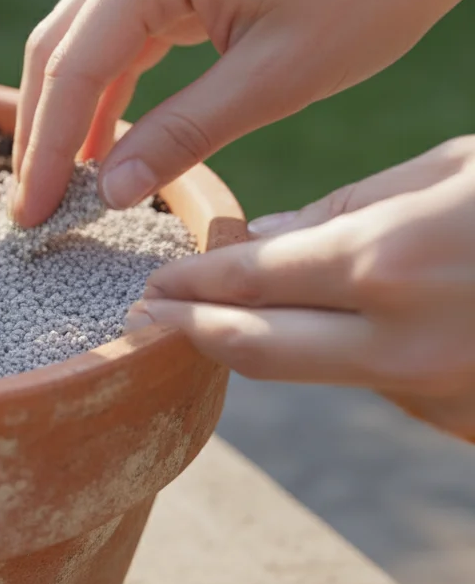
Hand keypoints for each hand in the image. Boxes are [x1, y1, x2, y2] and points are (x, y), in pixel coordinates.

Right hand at [11, 0, 474, 226]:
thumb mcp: (273, 81)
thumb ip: (181, 135)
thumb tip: (107, 191)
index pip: (75, 65)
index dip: (47, 147)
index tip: (32, 213)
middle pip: (59, 47)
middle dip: (41, 132)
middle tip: (31, 208)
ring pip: (81, 40)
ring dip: (67, 112)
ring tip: (58, 184)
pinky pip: (120, 33)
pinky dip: (106, 89)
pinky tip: (102, 143)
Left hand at [125, 136, 474, 440]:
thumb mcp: (452, 170)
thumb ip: (345, 206)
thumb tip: (258, 236)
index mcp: (385, 260)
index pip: (248, 281)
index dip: (187, 283)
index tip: (150, 281)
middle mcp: (398, 339)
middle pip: (256, 348)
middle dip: (188, 330)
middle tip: (141, 317)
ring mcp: (430, 387)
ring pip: (309, 371)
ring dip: (253, 345)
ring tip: (204, 319)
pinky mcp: (460, 414)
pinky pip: (372, 381)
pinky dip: (334, 353)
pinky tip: (323, 325)